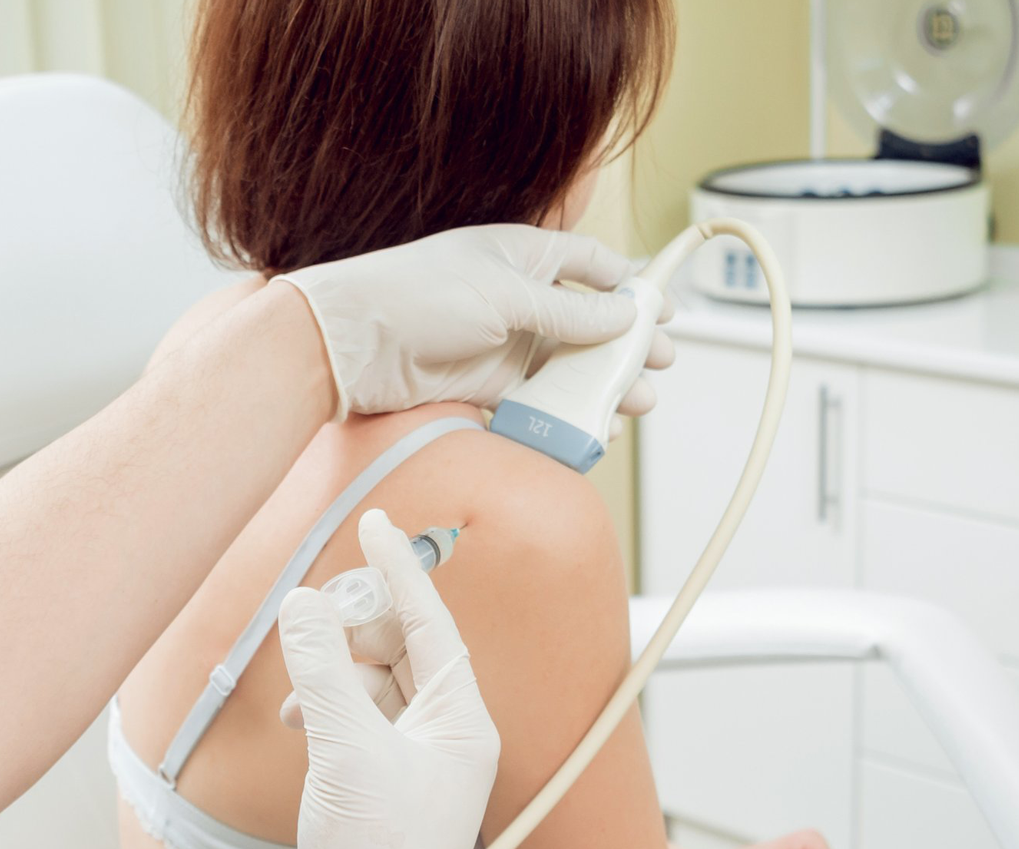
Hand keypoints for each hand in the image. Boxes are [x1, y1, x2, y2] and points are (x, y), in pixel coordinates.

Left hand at [275, 224, 671, 418]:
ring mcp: (504, 340)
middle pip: (587, 320)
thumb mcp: (506, 296)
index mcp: (522, 255)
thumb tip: (623, 316)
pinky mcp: (488, 381)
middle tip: (659, 364)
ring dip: (602, 382)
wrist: (355, 344)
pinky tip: (592, 422)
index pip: (590, 264)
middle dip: (627, 343)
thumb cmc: (417, 296)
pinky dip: (566, 410)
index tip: (663, 310)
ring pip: (568, 363)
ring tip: (636, 401)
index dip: (630, 285)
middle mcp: (517, 296)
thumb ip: (569, 312)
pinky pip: (539, 396)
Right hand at [277, 509, 501, 848]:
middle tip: (317, 613)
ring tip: (302, 693)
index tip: (377, 524)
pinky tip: (302, 722)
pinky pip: (363, 719)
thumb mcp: (343, 750)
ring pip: (378, 684)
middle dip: (358, 630)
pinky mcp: (390, 784)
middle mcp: (452, 736)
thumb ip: (323, 670)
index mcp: (462, 721)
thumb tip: (307, 606)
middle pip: (405, 649)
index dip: (401, 569)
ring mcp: (422, 762)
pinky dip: (331, 709)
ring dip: (336, 675)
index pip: (432, 622)